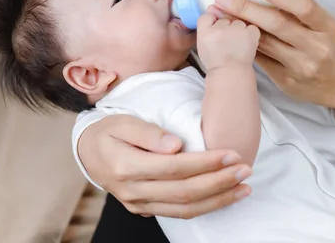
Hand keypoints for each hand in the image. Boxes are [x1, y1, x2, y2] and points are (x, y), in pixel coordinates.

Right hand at [78, 114, 251, 218]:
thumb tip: (176, 145)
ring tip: (244, 187)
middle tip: (245, 170)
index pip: (175, 168)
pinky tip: (225, 197)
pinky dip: (206, 207)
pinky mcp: (145, 209)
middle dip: (219, 182)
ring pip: (185, 209)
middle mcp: (133, 191)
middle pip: (184, 192)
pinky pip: (179, 213)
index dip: (206, 163)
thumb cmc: (109, 132)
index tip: (231, 153)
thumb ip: (148, 132)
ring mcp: (139, 204)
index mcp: (126, 167)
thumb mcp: (122, 122)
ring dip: (218, 200)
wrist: (88, 153)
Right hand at [197, 13, 260, 70]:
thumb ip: (205, 26)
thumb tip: (212, 9)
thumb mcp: (202, 43)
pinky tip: (246, 43)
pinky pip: (251, 26)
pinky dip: (250, 33)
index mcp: (205, 31)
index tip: (214, 34)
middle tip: (226, 43)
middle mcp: (220, 27)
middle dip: (225, 27)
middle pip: (224, 19)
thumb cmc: (215, 60)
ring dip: (238, 30)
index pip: (207, 16)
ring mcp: (237, 29)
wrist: (231, 73)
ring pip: (238, 22)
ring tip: (236, 45)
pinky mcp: (251, 32)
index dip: (211, 23)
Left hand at [211, 0, 334, 110]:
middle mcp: (315, 47)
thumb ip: (297, 12)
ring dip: (239, 26)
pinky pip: (261, 58)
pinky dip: (243, 44)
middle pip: (278, 25)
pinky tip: (229, 34)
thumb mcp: (321, 25)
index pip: (304, 6)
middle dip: (247, 9)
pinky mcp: (286, 80)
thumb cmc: (322, 44)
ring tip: (219, 12)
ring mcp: (300, 66)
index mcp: (326, 26)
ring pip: (265, 42)